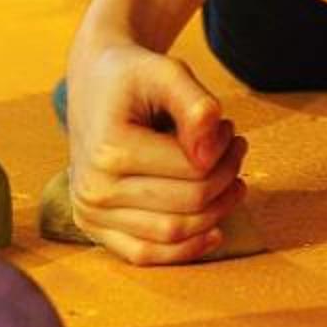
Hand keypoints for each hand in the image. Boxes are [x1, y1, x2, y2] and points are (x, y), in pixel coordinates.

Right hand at [66, 43, 246, 266]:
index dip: (224, 149)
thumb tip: (212, 154)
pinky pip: (144, 254)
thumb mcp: (167, 71)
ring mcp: (90, 214)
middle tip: (236, 147)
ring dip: (215, 210)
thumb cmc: (134, 76)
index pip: (193, 171)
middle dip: (226, 177)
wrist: (94, 84)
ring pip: (172, 233)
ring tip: (230, 177)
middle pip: (188, 204)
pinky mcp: (93, 229)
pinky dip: (184, 250)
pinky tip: (215, 231)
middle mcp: (94, 190)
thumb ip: (195, 105)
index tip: (228, 125)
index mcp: (109, 150)